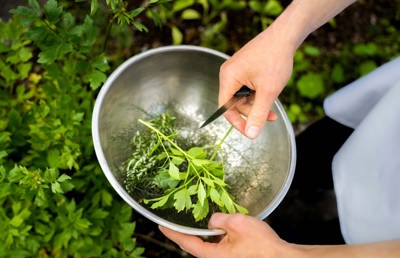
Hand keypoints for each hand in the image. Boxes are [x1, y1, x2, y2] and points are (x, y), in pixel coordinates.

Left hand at [159, 213, 301, 257]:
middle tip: (177, 219)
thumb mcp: (236, 224)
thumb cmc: (261, 245)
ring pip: (208, 244)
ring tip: (198, 218)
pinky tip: (220, 226)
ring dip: (203, 232)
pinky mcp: (234, 256)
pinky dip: (216, 234)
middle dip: (186, 231)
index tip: (161, 226)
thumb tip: (212, 220)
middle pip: (195, 244)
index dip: (172, 233)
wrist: (280, 257)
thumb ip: (219, 219)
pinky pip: (219, 244)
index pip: (185, 242)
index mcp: (212, 254)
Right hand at [219, 24, 295, 138]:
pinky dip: (258, 94)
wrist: (285, 35)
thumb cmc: (275, 59)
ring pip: (243, 96)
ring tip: (273, 106)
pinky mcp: (244, 68)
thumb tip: (251, 134)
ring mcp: (236, 69)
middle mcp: (228, 73)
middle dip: (253, 112)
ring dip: (257, 104)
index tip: (250, 132)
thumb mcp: (268, 92)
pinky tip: (270, 93)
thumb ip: (258, 114)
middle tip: (269, 116)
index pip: (225, 108)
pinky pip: (247, 87)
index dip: (237, 122)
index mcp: (228, 78)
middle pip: (235, 103)